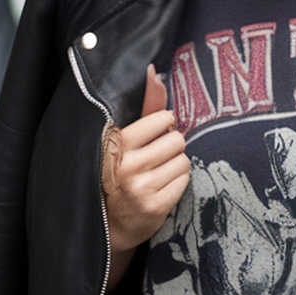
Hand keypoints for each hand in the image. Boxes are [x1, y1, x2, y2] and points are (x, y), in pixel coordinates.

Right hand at [102, 66, 190, 281]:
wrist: (111, 223)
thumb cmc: (120, 171)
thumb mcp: (127, 138)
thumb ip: (145, 106)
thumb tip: (155, 71)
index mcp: (116, 143)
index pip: (162, 119)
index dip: (163, 126)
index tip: (153, 135)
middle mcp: (127, 165)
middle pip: (177, 140)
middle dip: (172, 147)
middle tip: (157, 158)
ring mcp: (141, 188)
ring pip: (184, 160)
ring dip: (176, 165)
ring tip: (158, 173)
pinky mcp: (155, 207)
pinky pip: (185, 181)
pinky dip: (178, 182)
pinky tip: (162, 187)